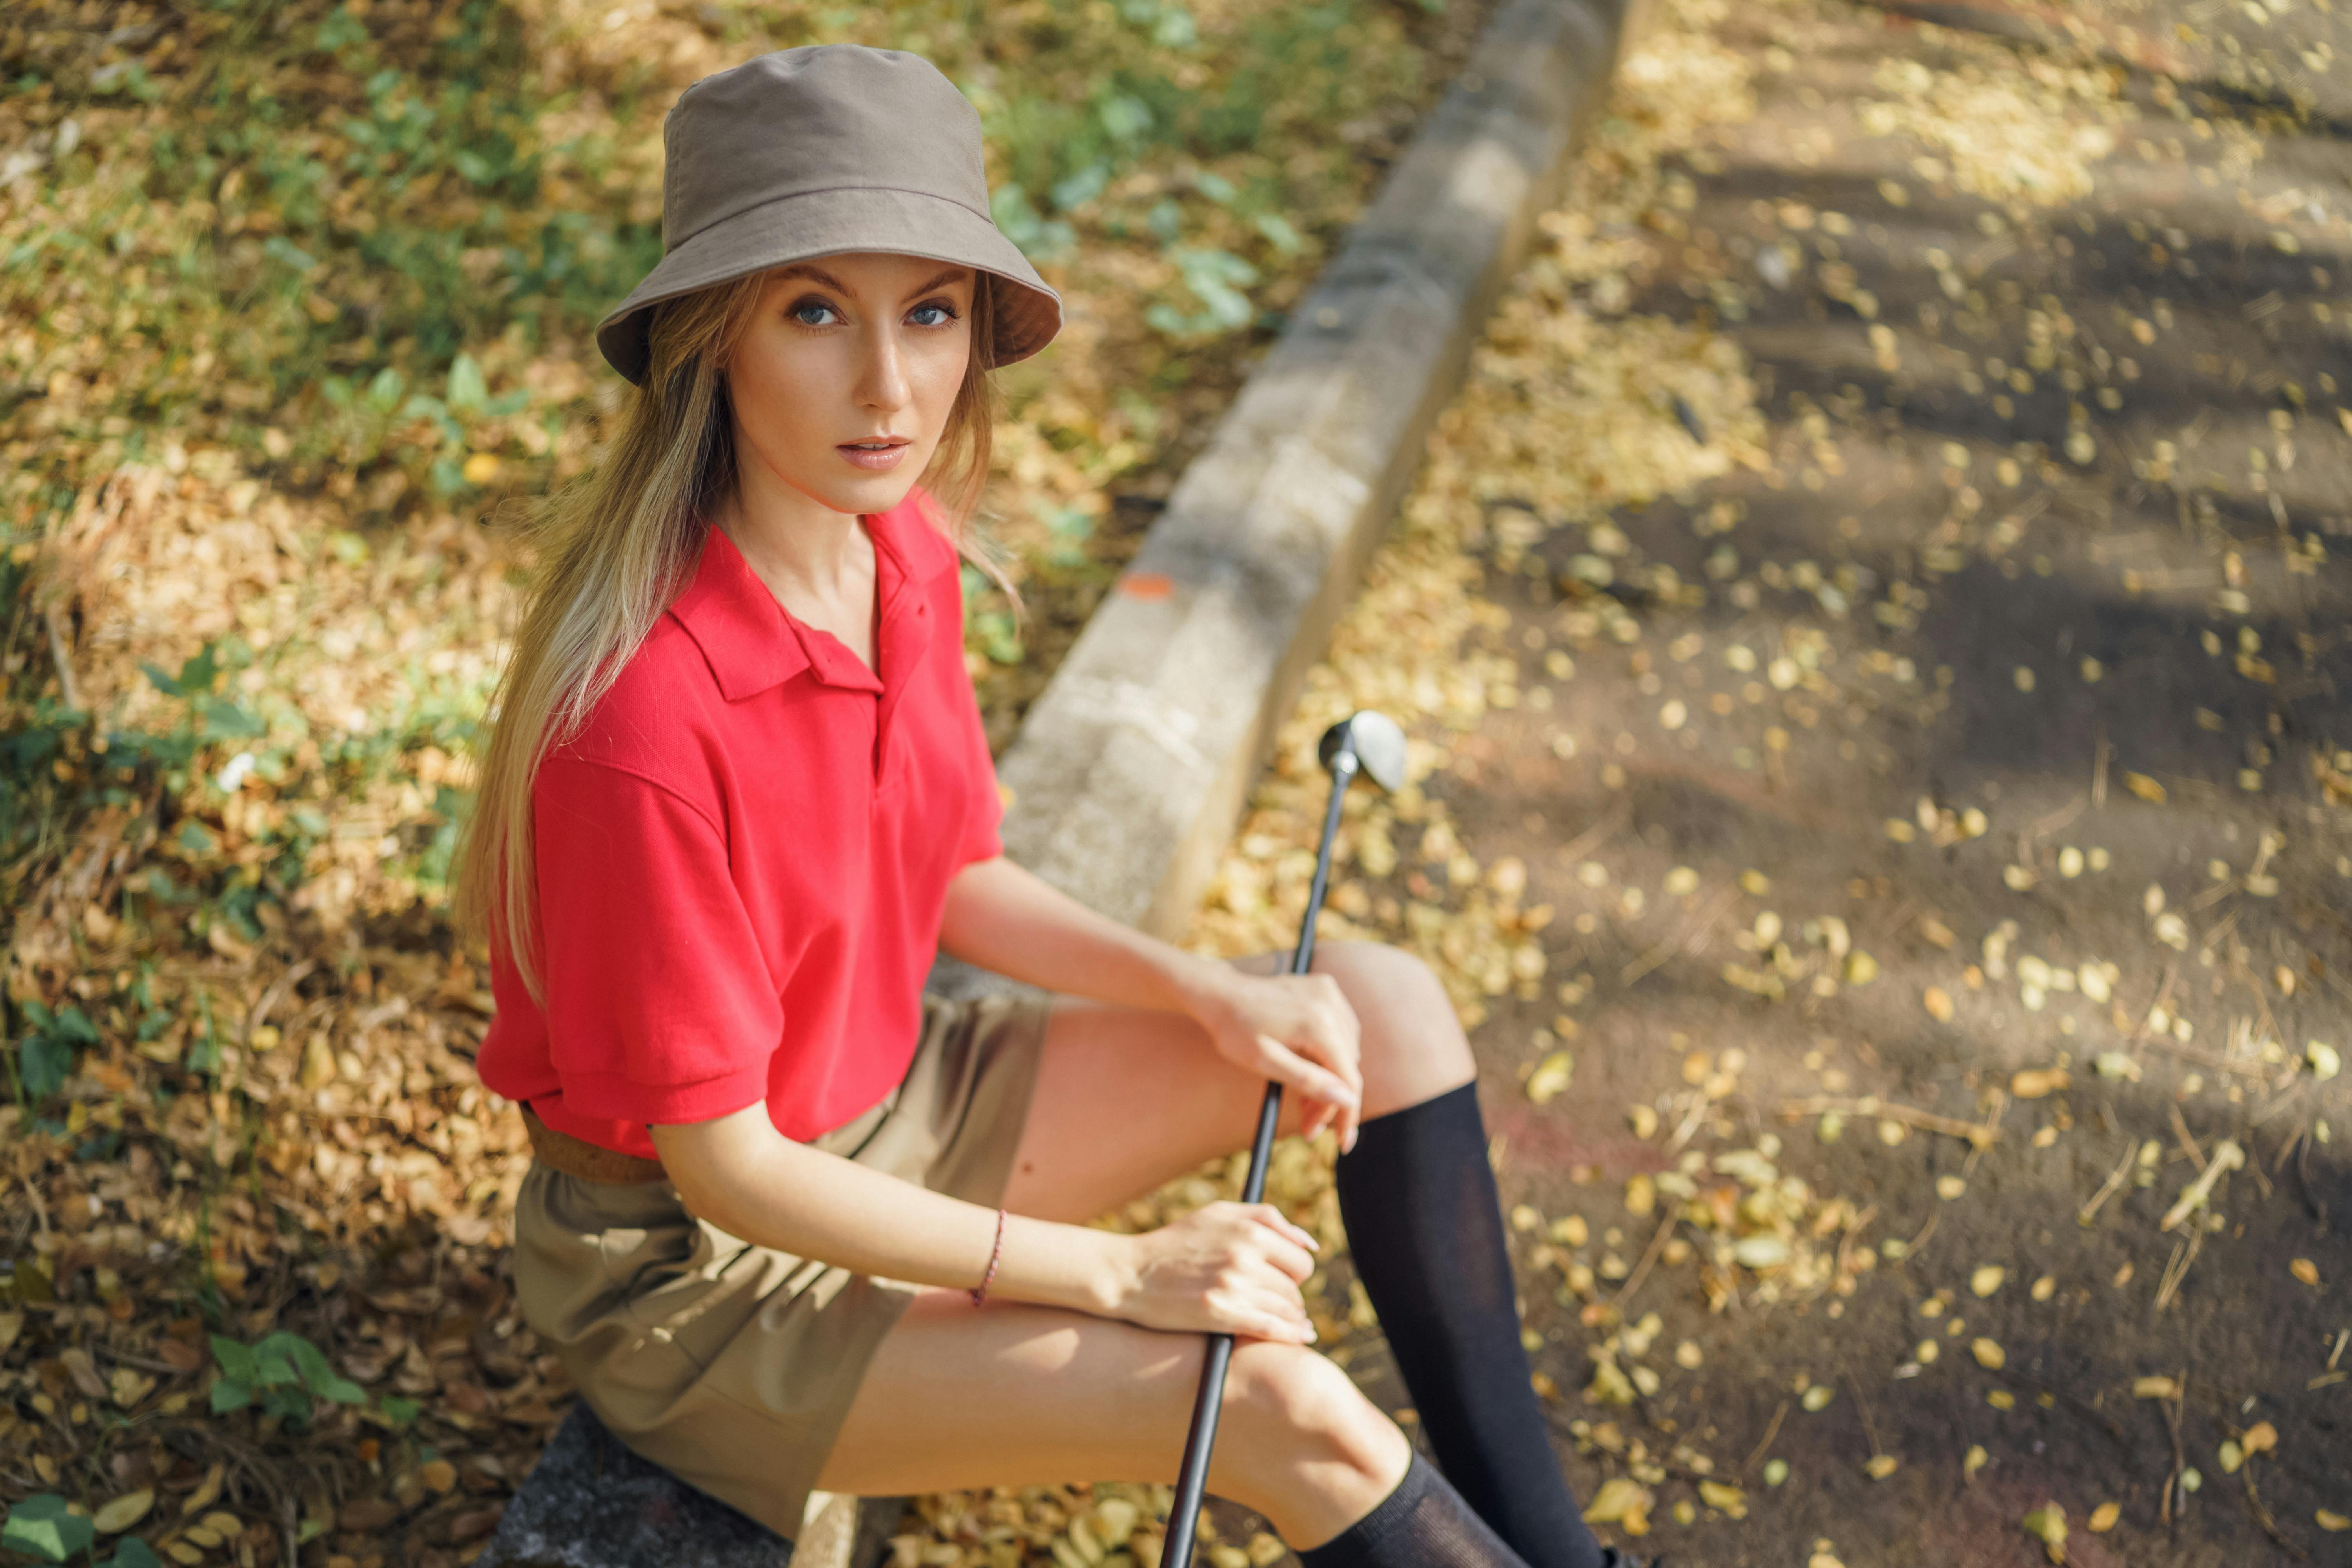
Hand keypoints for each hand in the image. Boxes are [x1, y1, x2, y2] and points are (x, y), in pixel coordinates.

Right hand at [1108, 1202, 1320, 1342]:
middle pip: (1295, 1286)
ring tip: (1284, 1319)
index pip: (1301, 1259)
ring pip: (1287, 1309)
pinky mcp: (1221, 1315)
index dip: (1295, 1271)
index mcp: (1248, 1230)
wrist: (1132, 1273)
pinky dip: (1290, 1335)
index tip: (1283, 1277)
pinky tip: (1299, 1337)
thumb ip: (1268, 1218)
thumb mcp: (1219, 1213)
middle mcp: (1244, 1257)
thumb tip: (1311, 1244)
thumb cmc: (1177, 1241)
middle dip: (1291, 1295)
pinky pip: (1272, 1328)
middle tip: (1276, 1299)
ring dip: (1291, 1317)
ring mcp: (1233, 1287)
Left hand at [1187, 967, 1364, 1152]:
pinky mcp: (1324, 987)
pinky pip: (1341, 1028)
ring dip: (1330, 1077)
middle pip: (1346, 1067)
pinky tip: (1310, 1065)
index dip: (1348, 1115)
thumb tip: (1347, 1100)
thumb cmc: (1233, 1029)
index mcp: (1318, 1023)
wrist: (1218, 992)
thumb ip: (1307, 1080)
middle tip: (1307, 1126)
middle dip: (1329, 1100)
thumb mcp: (1264, 1061)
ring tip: (1303, 1099)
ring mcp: (1329, 993)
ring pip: (1346, 1050)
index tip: (1343, 1143)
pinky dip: (1330, 1052)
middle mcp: (1330, 1004)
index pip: (1349, 1079)